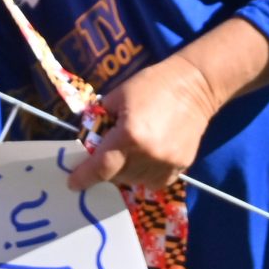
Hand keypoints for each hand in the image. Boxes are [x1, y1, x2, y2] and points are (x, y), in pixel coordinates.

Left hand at [67, 57, 217, 192]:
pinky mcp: (181, 166)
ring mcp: (166, 164)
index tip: (73, 184)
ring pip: (136, 180)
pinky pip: (155, 181)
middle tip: (106, 153)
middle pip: (117, 175)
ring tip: (130, 151)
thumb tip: (88, 139)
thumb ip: (100, 119)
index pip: (101, 167)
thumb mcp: (117, 96)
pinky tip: (147, 155)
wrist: (195, 85)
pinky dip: (145, 173)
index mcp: (129, 135)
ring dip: (126, 171)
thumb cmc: (152, 85)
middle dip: (106, 168)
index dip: (84, 177)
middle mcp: (148, 155)